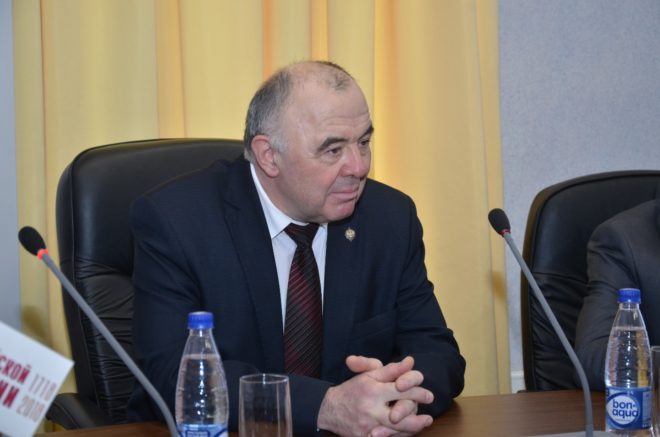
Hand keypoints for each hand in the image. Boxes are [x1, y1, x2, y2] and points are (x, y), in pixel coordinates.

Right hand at [316, 356, 433, 436]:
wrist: (329, 409)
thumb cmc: (352, 389)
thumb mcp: (369, 375)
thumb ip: (391, 369)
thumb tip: (410, 362)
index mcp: (373, 390)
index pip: (401, 391)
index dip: (418, 393)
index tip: (429, 396)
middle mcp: (371, 409)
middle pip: (400, 416)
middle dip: (417, 418)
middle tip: (429, 418)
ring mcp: (367, 426)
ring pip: (394, 431)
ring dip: (411, 429)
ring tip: (423, 425)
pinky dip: (396, 436)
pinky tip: (406, 433)